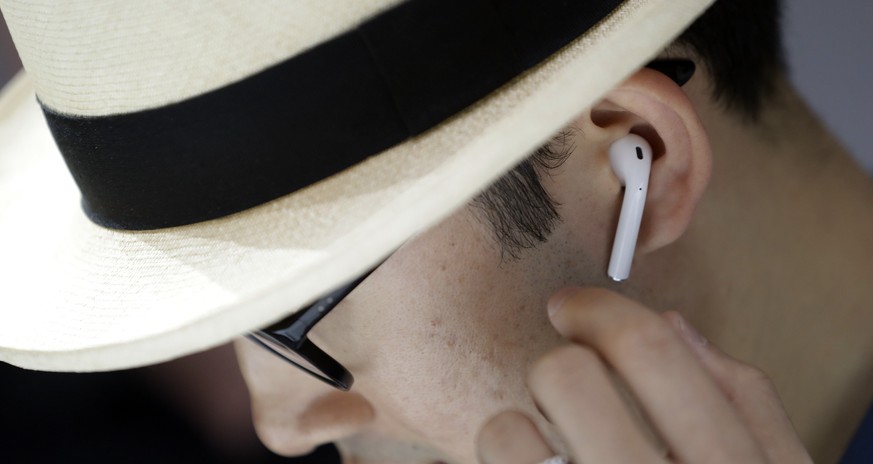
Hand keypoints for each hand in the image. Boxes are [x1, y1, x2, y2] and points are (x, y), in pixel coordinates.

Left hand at [477, 288, 812, 463]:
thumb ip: (746, 404)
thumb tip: (674, 324)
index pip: (649, 349)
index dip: (599, 309)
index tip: (573, 307)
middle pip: (566, 376)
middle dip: (556, 367)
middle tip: (561, 387)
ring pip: (507, 431)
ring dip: (514, 427)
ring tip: (542, 450)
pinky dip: (501, 463)